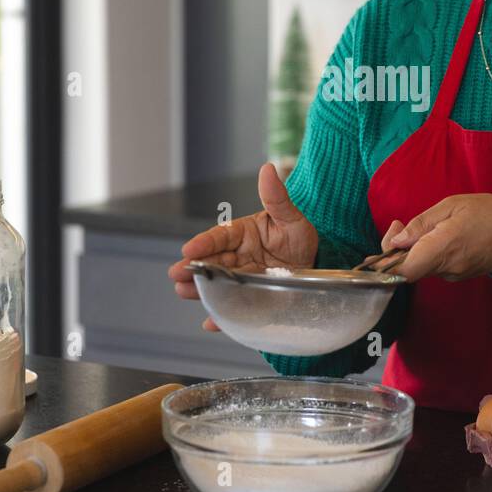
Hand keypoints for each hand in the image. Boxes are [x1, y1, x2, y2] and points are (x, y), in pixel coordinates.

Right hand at [168, 163, 318, 330]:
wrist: (314, 262)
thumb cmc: (298, 236)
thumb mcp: (291, 216)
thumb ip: (277, 198)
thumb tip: (268, 169)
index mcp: (242, 234)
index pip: (219, 237)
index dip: (203, 243)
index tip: (188, 249)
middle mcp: (237, 257)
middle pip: (212, 262)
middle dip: (194, 268)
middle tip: (176, 274)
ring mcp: (242, 279)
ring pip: (217, 284)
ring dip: (200, 290)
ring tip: (183, 292)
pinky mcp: (250, 299)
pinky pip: (234, 307)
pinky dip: (223, 317)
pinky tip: (211, 323)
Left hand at [380, 193, 491, 282]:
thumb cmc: (491, 215)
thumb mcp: (454, 206)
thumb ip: (422, 223)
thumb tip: (397, 239)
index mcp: (442, 248)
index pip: (403, 270)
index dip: (385, 263)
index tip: (386, 241)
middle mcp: (446, 267)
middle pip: (407, 269)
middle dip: (396, 249)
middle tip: (399, 224)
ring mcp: (453, 274)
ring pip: (421, 267)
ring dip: (413, 250)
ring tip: (421, 226)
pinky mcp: (459, 275)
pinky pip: (434, 266)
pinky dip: (427, 253)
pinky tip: (435, 236)